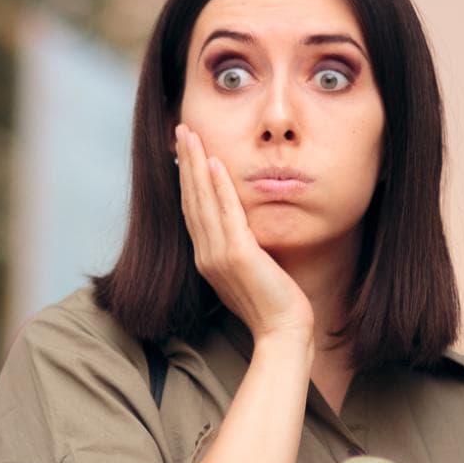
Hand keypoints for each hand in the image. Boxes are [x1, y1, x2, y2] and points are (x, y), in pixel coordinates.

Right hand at [175, 123, 312, 343]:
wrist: (283, 331)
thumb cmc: (272, 305)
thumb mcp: (250, 271)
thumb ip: (241, 248)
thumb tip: (242, 230)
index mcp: (207, 258)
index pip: (192, 210)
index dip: (188, 178)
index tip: (186, 151)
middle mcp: (206, 255)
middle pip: (190, 199)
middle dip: (186, 162)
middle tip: (180, 130)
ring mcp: (218, 255)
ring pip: (202, 201)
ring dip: (196, 165)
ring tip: (191, 135)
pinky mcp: (237, 255)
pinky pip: (226, 213)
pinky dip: (218, 186)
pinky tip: (216, 163)